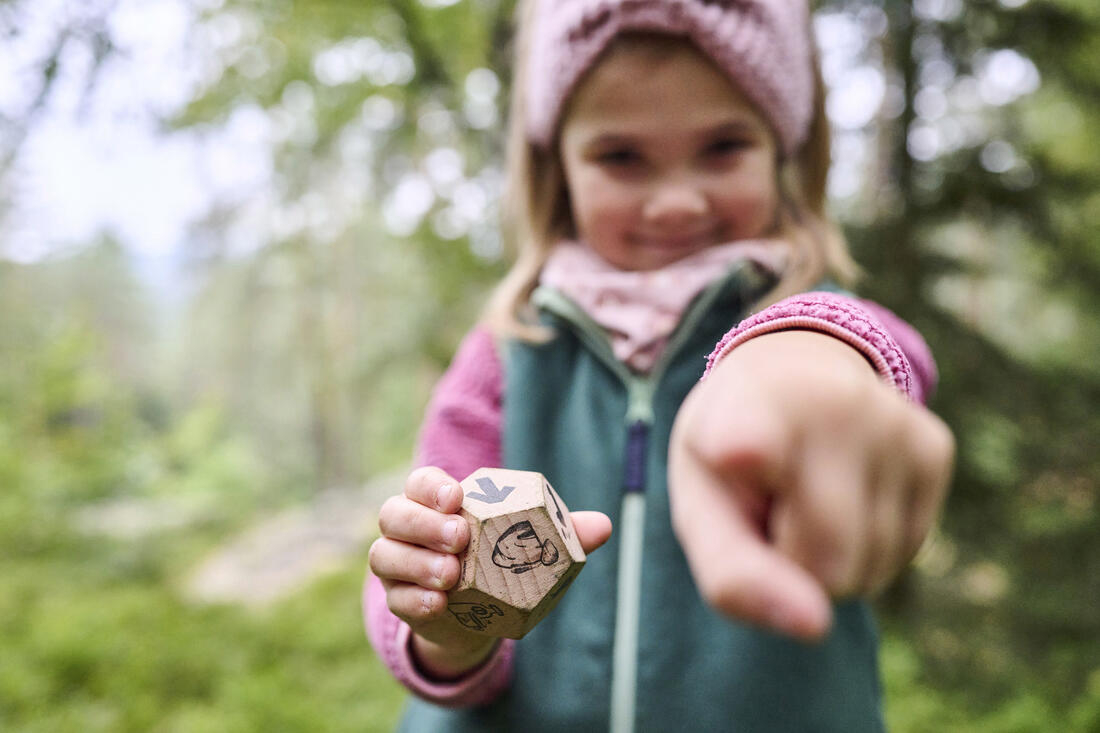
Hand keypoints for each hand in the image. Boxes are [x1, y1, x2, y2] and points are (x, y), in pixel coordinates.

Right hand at [369, 466, 612, 677]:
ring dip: (417, 563)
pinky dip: (414, 599)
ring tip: (451, 574)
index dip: (431, 487)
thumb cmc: (501, 562)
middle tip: (460, 538)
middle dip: (423, 524)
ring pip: (385, 555)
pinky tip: (439, 602)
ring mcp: (397, 565)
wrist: (479, 614)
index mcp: (436, 503)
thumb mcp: (528, 546)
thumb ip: (560, 532)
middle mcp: (407, 528)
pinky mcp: (398, 600)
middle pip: (394, 514)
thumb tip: (602, 526)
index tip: (457, 497)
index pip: (421, 483)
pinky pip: (394, 598)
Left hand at [668, 331, 953, 640]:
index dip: (746, 453)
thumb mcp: (701, 504)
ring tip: (806, 493)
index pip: (750, 444)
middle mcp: (829, 405)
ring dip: (832, 557)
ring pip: (870, 569)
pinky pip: (905, 551)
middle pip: (828, 565)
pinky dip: (870, 543)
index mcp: (746, 408)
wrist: (789, 373)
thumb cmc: (729, 454)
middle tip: (772, 509)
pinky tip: (847, 489)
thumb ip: (733, 573)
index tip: (735, 449)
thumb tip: (815, 626)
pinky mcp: (935, 447)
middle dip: (795, 566)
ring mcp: (893, 423)